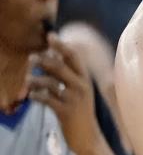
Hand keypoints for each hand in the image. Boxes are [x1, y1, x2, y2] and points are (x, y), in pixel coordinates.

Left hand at [26, 32, 106, 153]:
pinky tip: (31, 96)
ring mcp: (74, 98)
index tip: (50, 36)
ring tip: (27, 81)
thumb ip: (66, 76)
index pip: (74, 56)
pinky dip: (37, 97)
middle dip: (44, 60)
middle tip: (31, 57)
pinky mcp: (66, 111)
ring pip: (51, 83)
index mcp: (85, 78)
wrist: (88, 135)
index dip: (61, 45)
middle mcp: (81, 85)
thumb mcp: (78, 91)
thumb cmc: (80, 110)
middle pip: (61, 66)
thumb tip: (50, 59)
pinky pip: (48, 100)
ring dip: (36, 81)